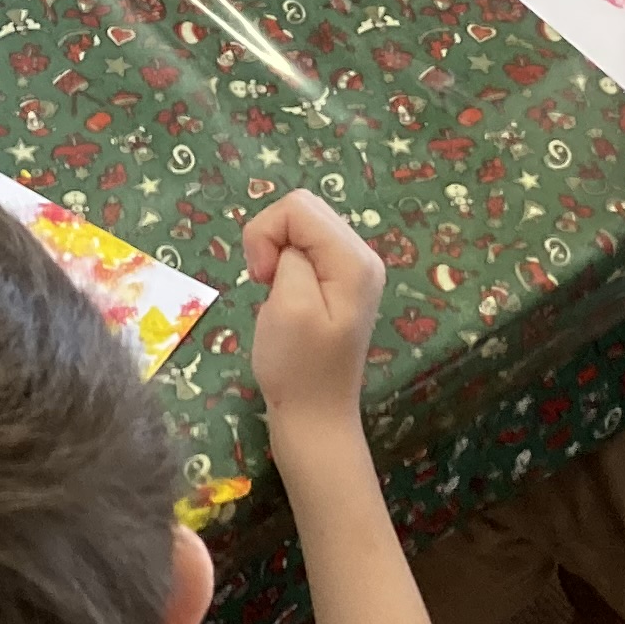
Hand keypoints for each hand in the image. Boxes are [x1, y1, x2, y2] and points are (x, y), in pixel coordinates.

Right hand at [245, 191, 384, 431]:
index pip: (298, 206)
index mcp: (355, 260)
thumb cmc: (297, 368)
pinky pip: (305, 247)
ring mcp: (353, 269)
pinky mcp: (339, 282)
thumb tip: (286, 245)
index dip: (266, 233)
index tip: (262, 278)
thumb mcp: (290, 306)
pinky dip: (283, 261)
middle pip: (302, 209)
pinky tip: (284, 292)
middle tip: (266, 282)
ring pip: (301, 225)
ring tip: (274, 289)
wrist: (314, 417)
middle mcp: (362, 256)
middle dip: (270, 237)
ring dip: (275, 250)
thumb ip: (290, 256)